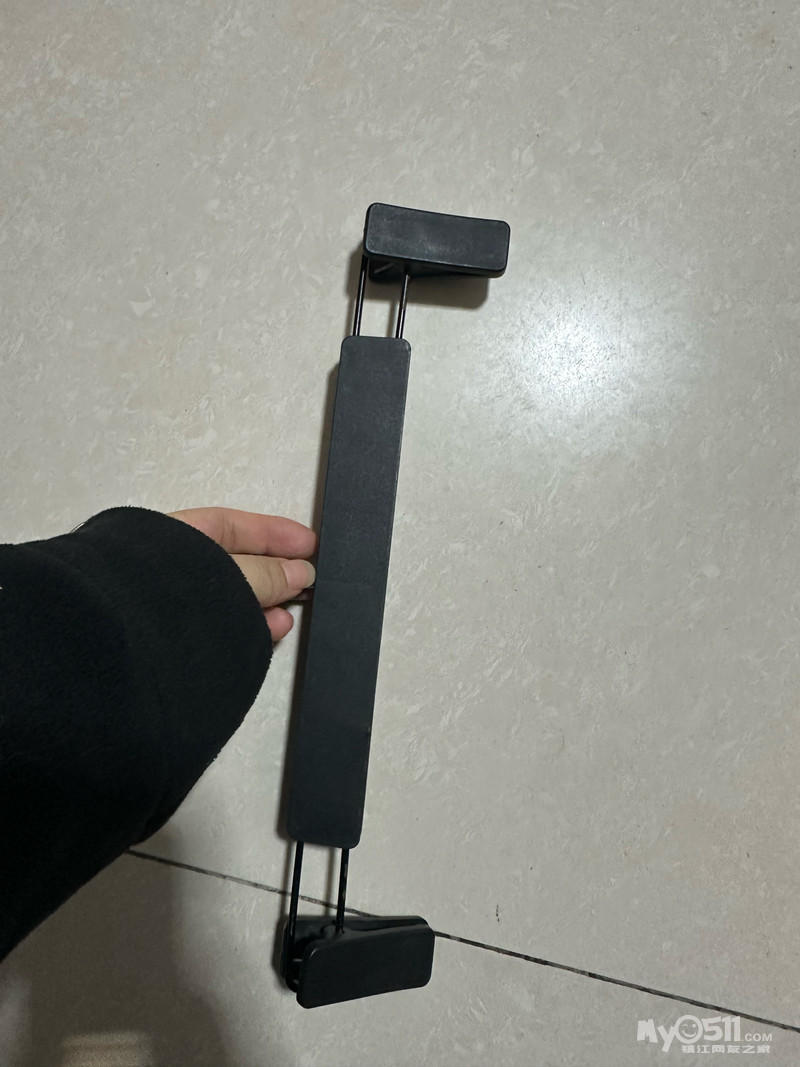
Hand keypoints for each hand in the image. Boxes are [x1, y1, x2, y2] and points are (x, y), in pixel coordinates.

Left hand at [167, 507, 316, 641]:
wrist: (122, 652)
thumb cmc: (168, 597)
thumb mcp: (231, 575)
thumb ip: (267, 573)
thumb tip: (300, 572)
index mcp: (169, 538)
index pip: (229, 527)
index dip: (271, 532)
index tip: (308, 544)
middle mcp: (168, 571)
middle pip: (232, 563)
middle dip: (273, 570)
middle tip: (308, 577)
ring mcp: (171, 609)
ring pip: (229, 600)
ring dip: (266, 601)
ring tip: (294, 608)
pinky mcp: (179, 642)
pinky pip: (223, 627)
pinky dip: (250, 626)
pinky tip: (274, 629)